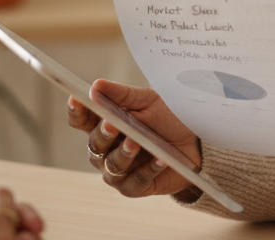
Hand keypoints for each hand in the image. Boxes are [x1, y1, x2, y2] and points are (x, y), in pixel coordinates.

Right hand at [66, 78, 202, 199]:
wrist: (198, 142)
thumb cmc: (168, 118)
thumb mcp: (148, 101)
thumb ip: (121, 95)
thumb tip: (95, 86)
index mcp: (105, 124)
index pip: (82, 120)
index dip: (76, 111)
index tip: (77, 99)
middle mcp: (106, 149)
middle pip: (94, 144)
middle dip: (103, 134)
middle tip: (112, 124)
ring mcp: (119, 170)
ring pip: (112, 165)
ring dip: (124, 153)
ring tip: (136, 142)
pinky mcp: (135, 187)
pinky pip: (136, 181)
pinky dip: (149, 169)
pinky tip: (160, 159)